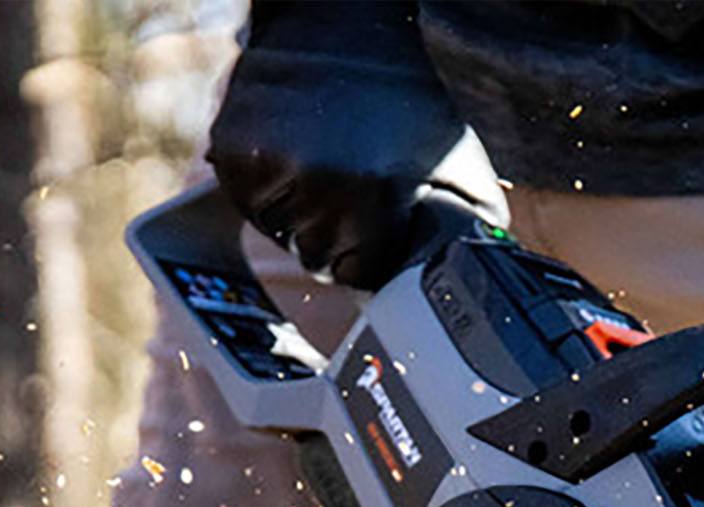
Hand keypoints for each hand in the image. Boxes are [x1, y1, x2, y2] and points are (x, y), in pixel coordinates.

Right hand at [206, 3, 504, 289]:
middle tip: (351, 186)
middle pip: (313, 256)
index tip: (375, 223)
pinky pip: (246, 202)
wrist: (339, 26)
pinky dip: (266, 190)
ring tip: (323, 165)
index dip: (367, 253)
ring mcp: (265, 162)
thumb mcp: (459, 164)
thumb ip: (470, 229)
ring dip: (297, 213)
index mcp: (370, 190)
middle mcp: (313, 179)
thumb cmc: (404, 100)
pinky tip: (293, 154)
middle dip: (333, 234)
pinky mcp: (228, 147)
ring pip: (276, 233)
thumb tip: (475, 284)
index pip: (355, 273)